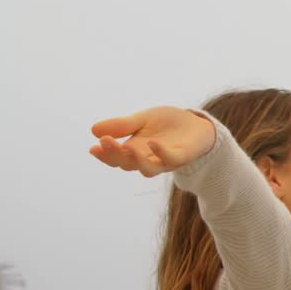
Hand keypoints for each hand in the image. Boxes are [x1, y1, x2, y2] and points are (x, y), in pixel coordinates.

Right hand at [89, 106, 216, 176]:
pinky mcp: (182, 157)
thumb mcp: (142, 120)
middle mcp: (147, 159)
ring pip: (148, 169)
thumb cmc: (167, 124)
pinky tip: (153, 143)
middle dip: (114, 155)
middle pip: (127, 164)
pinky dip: (161, 153)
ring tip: (126, 147)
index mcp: (134, 150)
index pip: (115, 158)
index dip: (105, 154)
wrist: (197, 125)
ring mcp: (165, 160)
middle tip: (104, 142)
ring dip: (136, 160)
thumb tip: (93, 130)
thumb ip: (122, 126)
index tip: (94, 147)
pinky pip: (170, 159)